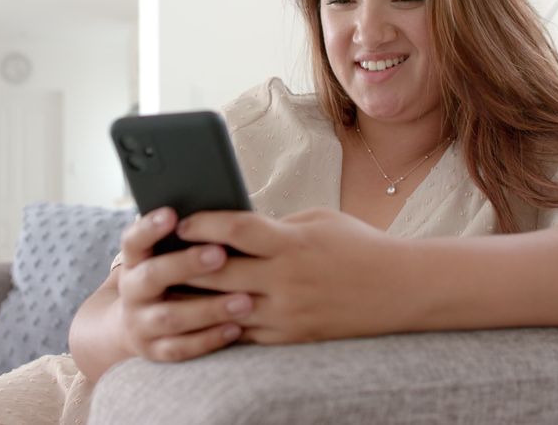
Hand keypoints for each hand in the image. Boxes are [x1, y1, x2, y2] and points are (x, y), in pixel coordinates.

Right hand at [115, 207, 254, 361]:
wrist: (134, 325)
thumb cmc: (168, 277)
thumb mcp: (164, 256)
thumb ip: (185, 239)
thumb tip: (219, 211)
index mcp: (134, 261)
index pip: (134, 240)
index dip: (149, 227)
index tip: (172, 214)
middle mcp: (132, 292)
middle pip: (152, 276)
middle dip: (186, 264)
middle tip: (219, 254)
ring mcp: (141, 324)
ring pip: (171, 317)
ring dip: (208, 308)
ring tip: (244, 300)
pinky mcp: (154, 351)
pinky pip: (181, 348)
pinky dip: (209, 339)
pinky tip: (236, 328)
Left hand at [175, 207, 406, 344]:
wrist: (400, 290)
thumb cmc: (358, 246)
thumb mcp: (317, 220)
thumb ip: (274, 225)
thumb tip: (233, 227)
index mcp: (292, 243)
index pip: (235, 229)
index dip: (202, 223)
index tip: (180, 221)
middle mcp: (285, 280)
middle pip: (219, 272)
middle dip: (185, 264)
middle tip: (158, 256)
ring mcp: (287, 313)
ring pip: (224, 308)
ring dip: (194, 300)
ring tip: (168, 289)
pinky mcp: (290, 337)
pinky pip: (243, 333)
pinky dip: (219, 323)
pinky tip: (200, 315)